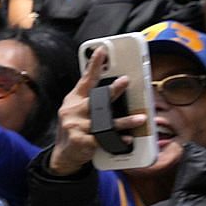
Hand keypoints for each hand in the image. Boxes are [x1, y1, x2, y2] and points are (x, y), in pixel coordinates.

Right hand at [49, 48, 141, 176]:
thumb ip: (90, 99)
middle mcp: (73, 110)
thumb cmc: (76, 130)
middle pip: (96, 99)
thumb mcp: (77, 111)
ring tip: (140, 118)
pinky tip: (128, 139)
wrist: (64, 156)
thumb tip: (114, 85)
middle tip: (125, 81)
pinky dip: (119, 140)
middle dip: (112, 91)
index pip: (85, 80)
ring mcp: (76, 126)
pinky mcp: (81, 141)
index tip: (102, 50)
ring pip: (105, 121)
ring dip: (125, 121)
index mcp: (74, 100)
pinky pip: (104, 139)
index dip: (94, 64)